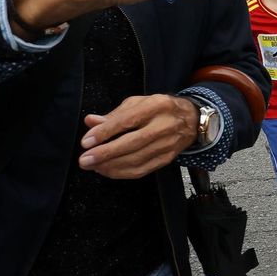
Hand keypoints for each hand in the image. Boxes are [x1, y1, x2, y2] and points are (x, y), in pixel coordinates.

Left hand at [79, 94, 198, 178]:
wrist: (192, 120)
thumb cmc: (159, 109)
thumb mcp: (139, 103)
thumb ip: (114, 114)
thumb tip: (91, 122)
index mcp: (157, 106)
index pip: (128, 120)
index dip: (105, 132)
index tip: (86, 142)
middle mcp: (165, 125)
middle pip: (133, 143)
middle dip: (106, 153)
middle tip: (84, 160)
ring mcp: (168, 144)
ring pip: (137, 159)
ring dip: (111, 165)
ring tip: (92, 166)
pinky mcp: (167, 158)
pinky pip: (143, 170)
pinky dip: (122, 173)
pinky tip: (107, 170)